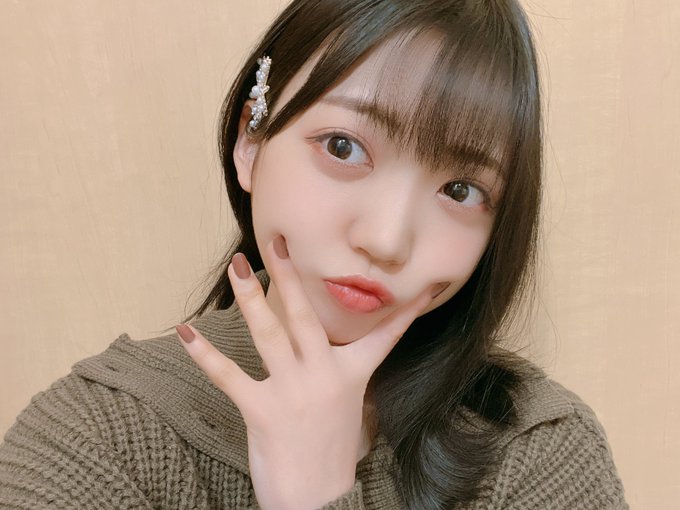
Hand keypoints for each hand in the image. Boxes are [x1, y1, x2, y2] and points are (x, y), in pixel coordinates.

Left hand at [176, 236, 435, 509]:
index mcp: (350, 375)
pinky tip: (185, 332)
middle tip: (276, 242)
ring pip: (270, 334)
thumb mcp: (347, 406)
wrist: (318, 503)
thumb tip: (334, 349)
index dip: (407, 310)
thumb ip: (340, 370)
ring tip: (237, 266)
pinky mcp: (264, 412)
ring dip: (251, 298)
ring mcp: (294, 392)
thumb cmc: (328, 450)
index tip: (425, 283)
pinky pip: (230, 376)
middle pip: (305, 316)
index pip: (386, 335)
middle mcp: (324, 376)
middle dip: (290, 276)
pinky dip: (206, 354)